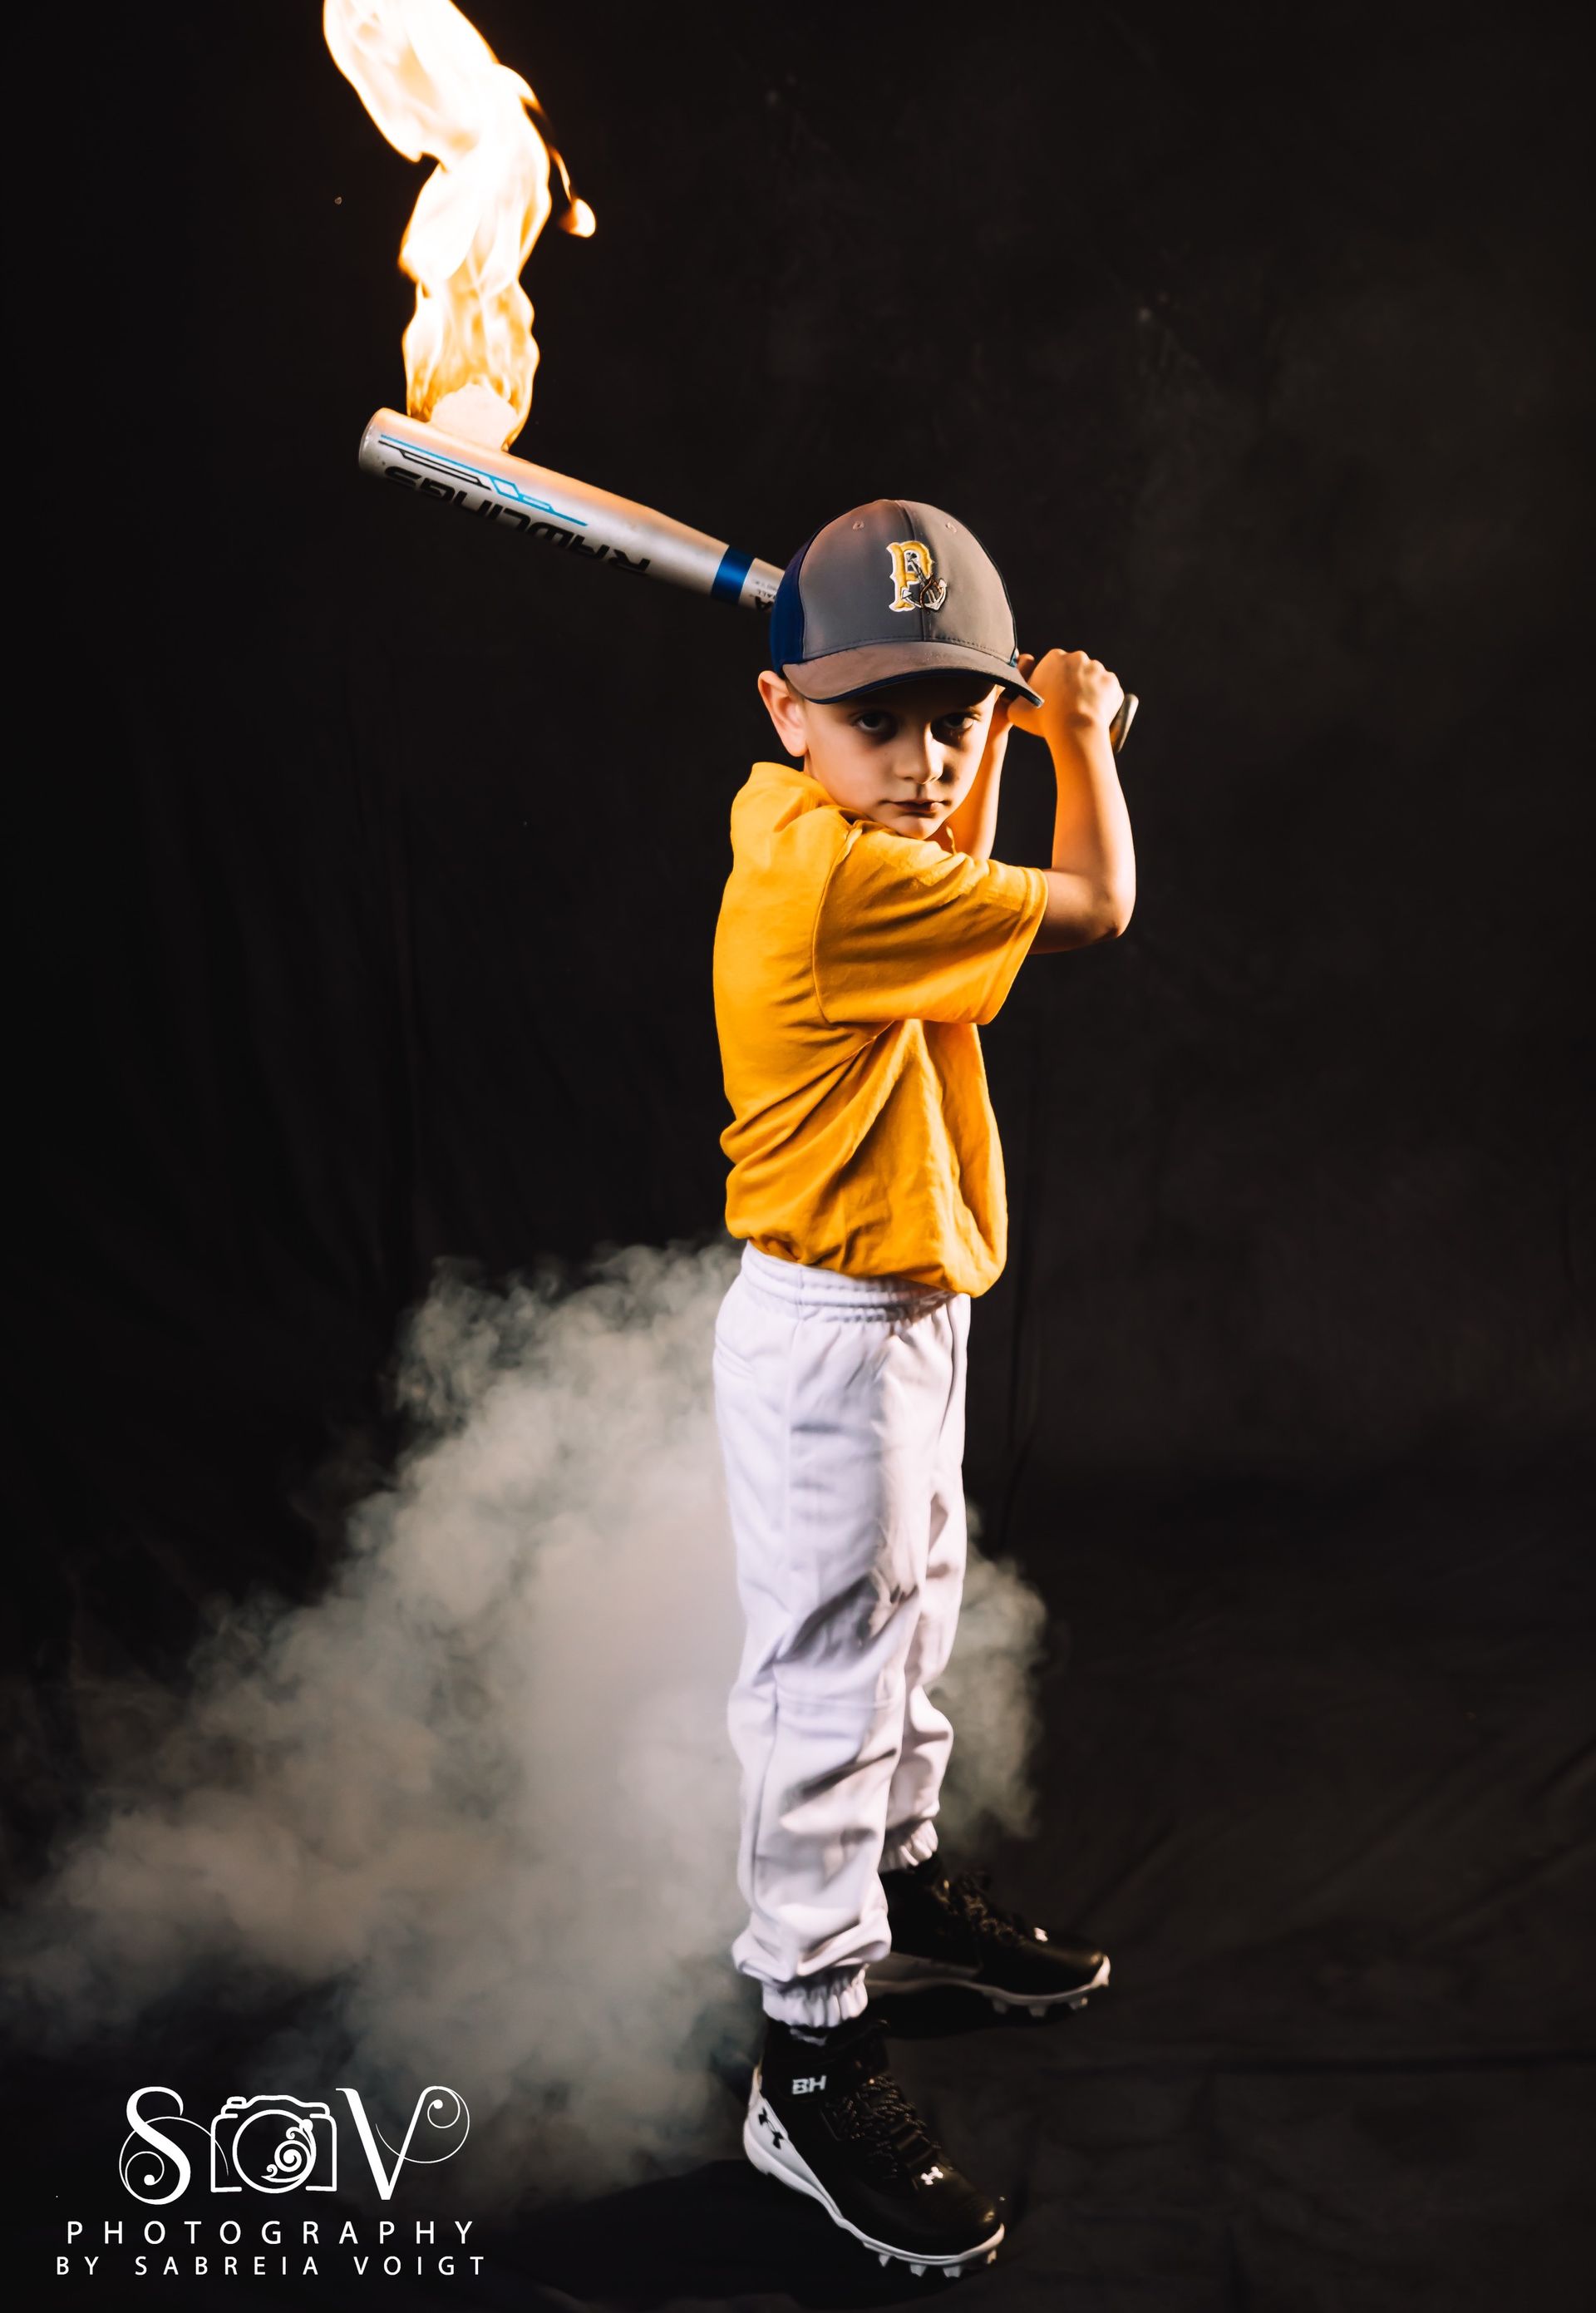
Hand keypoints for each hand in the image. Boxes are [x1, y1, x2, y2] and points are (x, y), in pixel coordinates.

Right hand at [1006, 648, 1123, 747]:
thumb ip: (1015, 697)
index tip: (1049, 699)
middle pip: (1073, 670)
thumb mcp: (1015, 709)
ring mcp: (1098, 669)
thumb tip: (1015, 695)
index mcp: (1054, 657)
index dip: (1049, 683)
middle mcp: (1078, 657)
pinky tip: (1093, 714)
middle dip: (1070, 685)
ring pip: (1091, 680)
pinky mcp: (1113, 683)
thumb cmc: (1043, 720)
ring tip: (1079, 712)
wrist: (1075, 730)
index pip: (1052, 667)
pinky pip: (1107, 691)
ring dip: (1087, 691)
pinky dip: (1102, 701)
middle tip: (1064, 706)